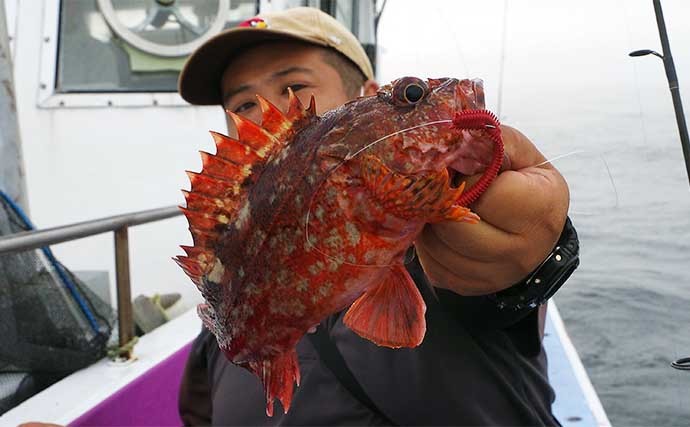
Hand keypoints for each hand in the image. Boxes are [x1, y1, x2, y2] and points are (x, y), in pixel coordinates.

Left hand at [414, 125, 569, 295]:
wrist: (534, 233)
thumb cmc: (524, 185)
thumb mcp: (520, 155)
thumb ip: (493, 140)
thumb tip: (454, 130)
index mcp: (540, 211)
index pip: (483, 194)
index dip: (468, 178)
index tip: (468, 170)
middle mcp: (522, 252)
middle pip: (455, 227)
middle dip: (442, 202)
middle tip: (443, 187)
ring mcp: (494, 276)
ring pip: (438, 249)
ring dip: (430, 222)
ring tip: (440, 206)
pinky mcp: (469, 288)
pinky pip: (432, 266)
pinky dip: (428, 245)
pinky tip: (439, 227)